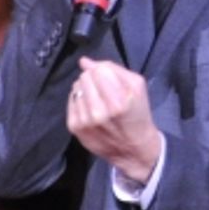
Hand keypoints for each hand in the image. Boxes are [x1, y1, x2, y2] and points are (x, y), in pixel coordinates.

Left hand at [66, 56, 162, 184]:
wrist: (133, 148)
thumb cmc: (137, 114)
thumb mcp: (137, 87)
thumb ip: (113, 69)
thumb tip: (84, 61)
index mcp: (117, 103)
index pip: (98, 70)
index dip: (104, 71)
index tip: (111, 80)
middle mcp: (98, 113)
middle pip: (85, 77)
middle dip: (94, 79)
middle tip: (104, 91)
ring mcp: (84, 121)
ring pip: (76, 87)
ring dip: (86, 89)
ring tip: (98, 100)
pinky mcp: (74, 127)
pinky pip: (71, 100)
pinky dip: (80, 100)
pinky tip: (90, 107)